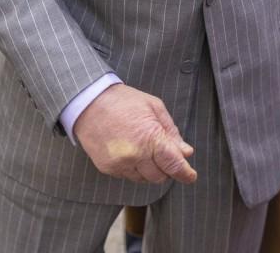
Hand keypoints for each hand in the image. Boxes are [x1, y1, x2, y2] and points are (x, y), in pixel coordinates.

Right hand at [73, 84, 196, 184]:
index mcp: (150, 138)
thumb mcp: (153, 107)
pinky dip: (133, 168)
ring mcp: (120, 164)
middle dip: (166, 168)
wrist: (88, 102)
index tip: (190, 176)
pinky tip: (129, 151)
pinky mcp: (107, 168)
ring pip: (144, 179)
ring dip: (149, 169)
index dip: (185, 173)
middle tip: (163, 154)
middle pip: (160, 176)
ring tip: (143, 148)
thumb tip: (185, 152)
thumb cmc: (123, 101)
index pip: (174, 165)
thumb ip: (171, 131)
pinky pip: (127, 176)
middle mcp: (135, 155)